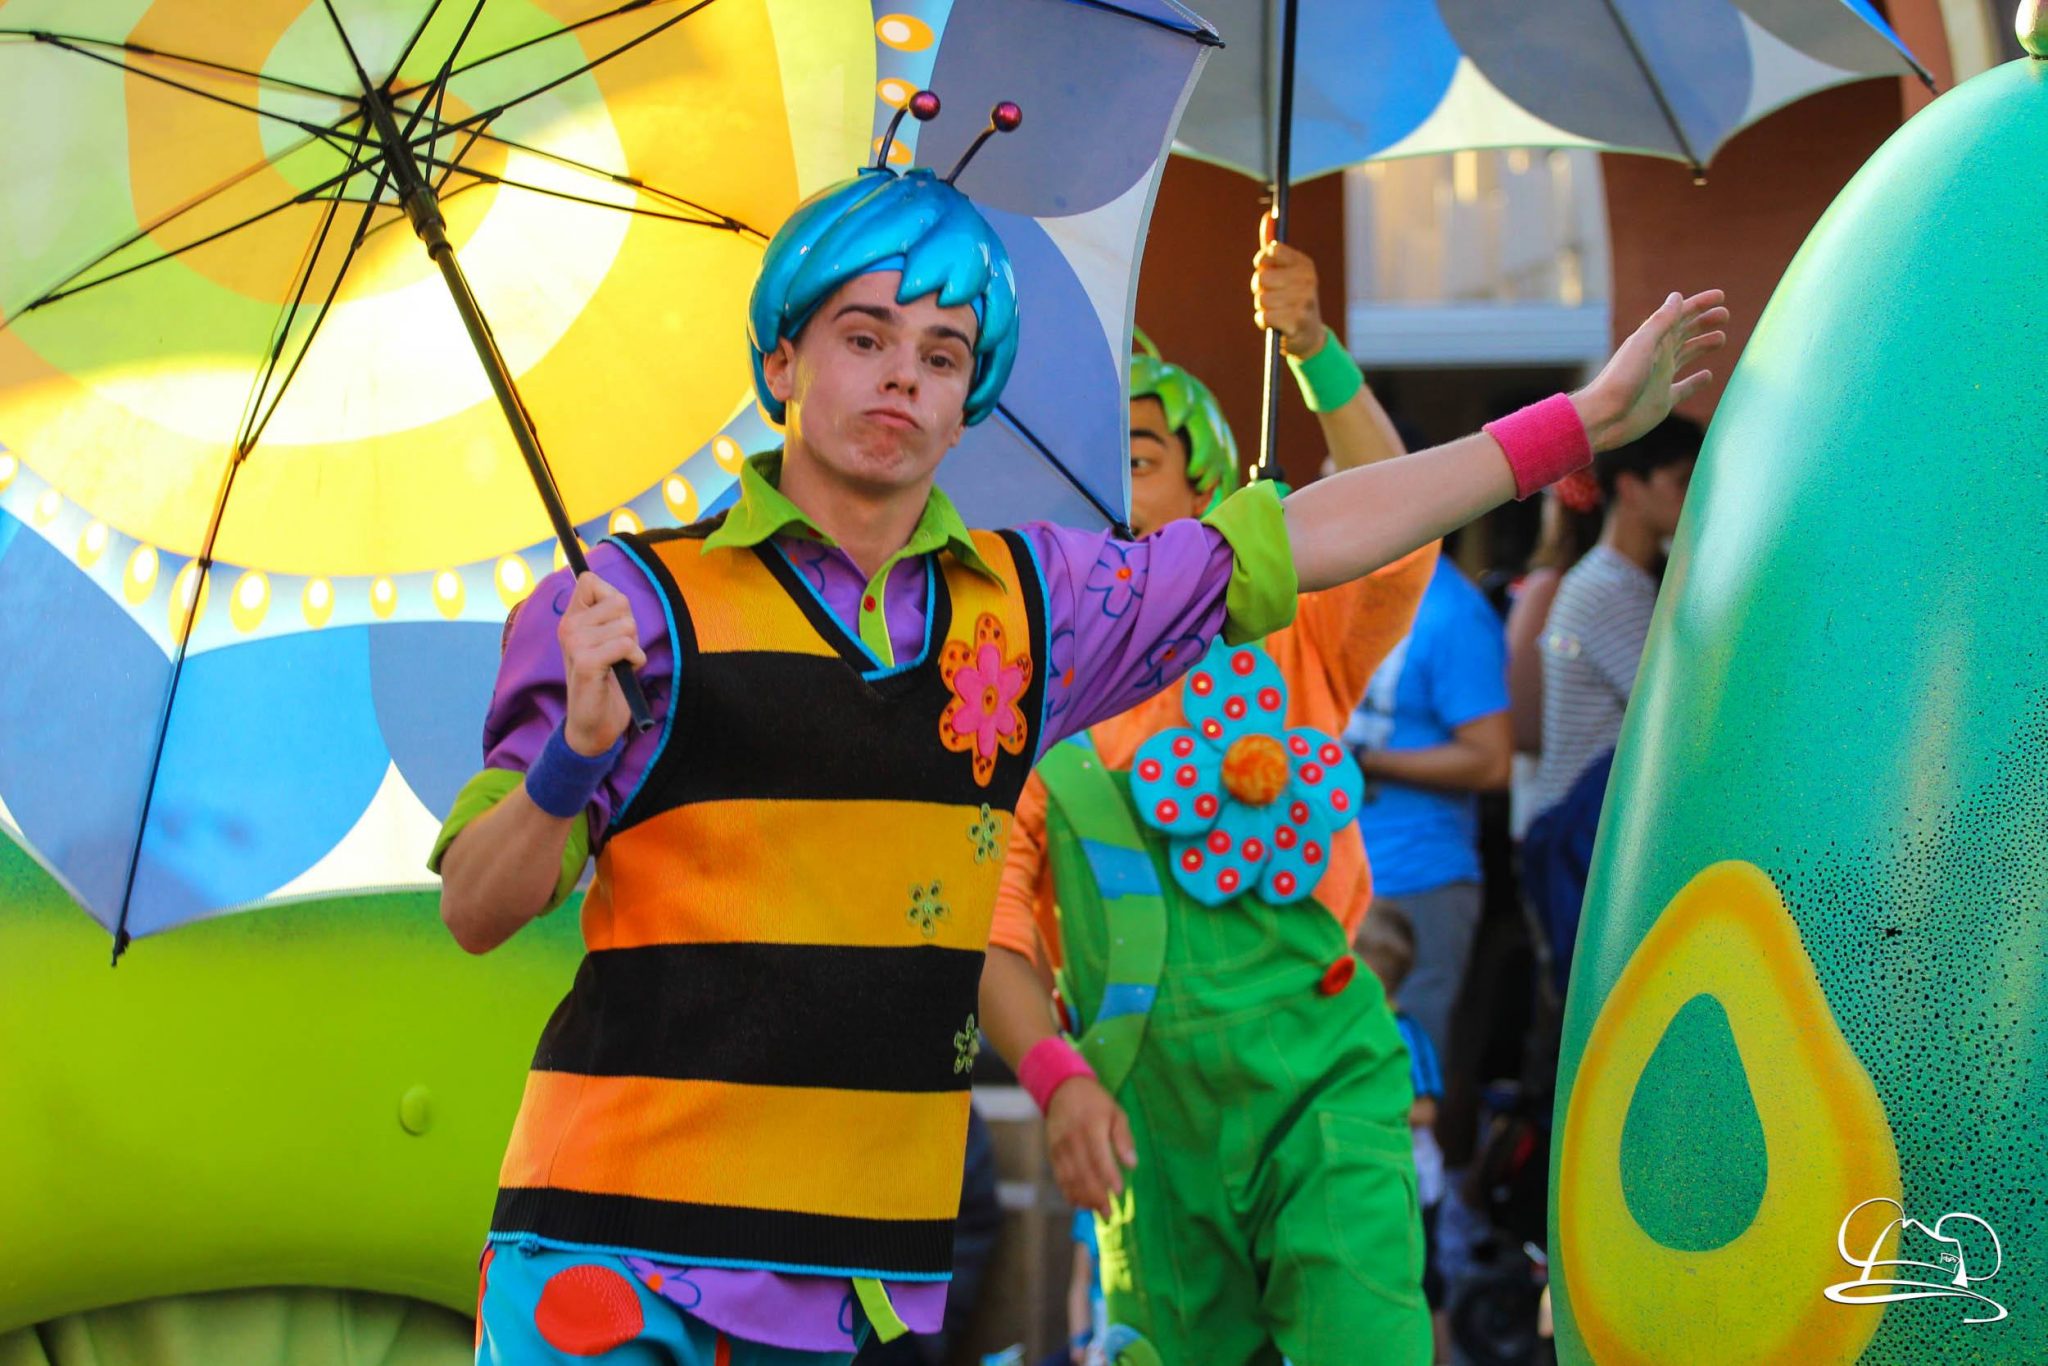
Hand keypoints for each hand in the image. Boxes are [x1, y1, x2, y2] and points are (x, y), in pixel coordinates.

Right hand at [558, 571, 644, 755]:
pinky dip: (635, 659)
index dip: (612, 599)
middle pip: (618, 601)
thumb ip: (609, 614)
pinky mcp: (585, 662)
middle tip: (618, 651)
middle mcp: (568, 627)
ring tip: (618, 663)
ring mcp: (574, 644)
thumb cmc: (607, 679)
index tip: (611, 624)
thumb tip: (611, 590)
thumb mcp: (607, 640)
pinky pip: (626, 645)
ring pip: (626, 625)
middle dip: (629, 626)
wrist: (595, 722)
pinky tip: (623, 671)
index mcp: (570, 619)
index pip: (590, 581)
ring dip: (633, 646)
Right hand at [1045, 1074, 1136, 1212]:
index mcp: (1091, 1127)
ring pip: (1070, 1178)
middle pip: (1083, 1172)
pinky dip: (1068, 1192)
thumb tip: (1132, 1164)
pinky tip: (1078, 1203)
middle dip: (1096, 1196)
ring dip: (1083, 1198)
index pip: (1099, 1156)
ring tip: (1096, 1211)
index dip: (1108, 1176)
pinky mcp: (1052, 1152)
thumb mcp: (1116, 1112)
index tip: (1119, 1192)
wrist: (1062, 1089)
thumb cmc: (1095, 1102)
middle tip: (1109, 1213)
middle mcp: (1072, 1139)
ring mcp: (1059, 1147)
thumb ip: (1124, 1138)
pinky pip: (1059, 1176)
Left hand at [1252, 209, 1326, 357]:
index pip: (1270, 252)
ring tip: (1278, 311)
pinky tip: (1276, 324)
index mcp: (1304, 264)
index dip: (1262, 265)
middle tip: (1274, 298)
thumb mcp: (1286, 272)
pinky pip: (1263, 316)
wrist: (1309, 337)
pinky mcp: (1297, 322)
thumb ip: (1274, 248)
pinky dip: (1264, 321)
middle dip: (1260, 290)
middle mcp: (1308, 280)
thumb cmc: (1291, 300)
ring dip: (1263, 308)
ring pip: (1261, 299)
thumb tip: (1268, 217)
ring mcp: (1304, 301)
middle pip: (1261, 279)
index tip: (1269, 272)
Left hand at [1572, 290, 1727, 451]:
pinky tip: (1708, 376)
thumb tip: (1677, 296)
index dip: (1699, 305)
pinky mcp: (1663, 400)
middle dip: (1704, 322)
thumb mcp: (1643, 345)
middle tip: (1725, 315)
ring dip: (1702, 345)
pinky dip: (1697, 382)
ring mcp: (1660, 378)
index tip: (1721, 296)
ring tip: (1721, 338)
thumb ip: (1661, 322)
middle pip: (1685, 333)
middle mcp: (1658, 357)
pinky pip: (1685, 388)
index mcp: (1653, 341)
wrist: (1603, 418)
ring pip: (1687, 356)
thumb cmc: (1620, 380)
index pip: (1679, 316)